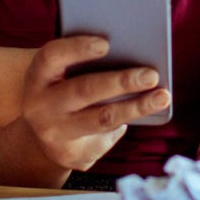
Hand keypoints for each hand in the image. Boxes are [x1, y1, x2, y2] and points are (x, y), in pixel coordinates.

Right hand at [19, 35, 170, 171]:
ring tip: (162, 96)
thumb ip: (85, 62)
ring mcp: (54, 135)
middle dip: (121, 82)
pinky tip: (145, 111)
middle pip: (83, 90)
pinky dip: (128, 122)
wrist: (44, 135)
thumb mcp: (63, 74)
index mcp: (37, 77)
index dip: (77, 48)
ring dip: (136, 107)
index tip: (106, 43)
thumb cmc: (64, 90)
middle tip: (151, 75)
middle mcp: (40, 107)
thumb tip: (133, 51)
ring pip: (102, 119)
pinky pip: (107, 138)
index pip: (52, 57)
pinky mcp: (72, 156)